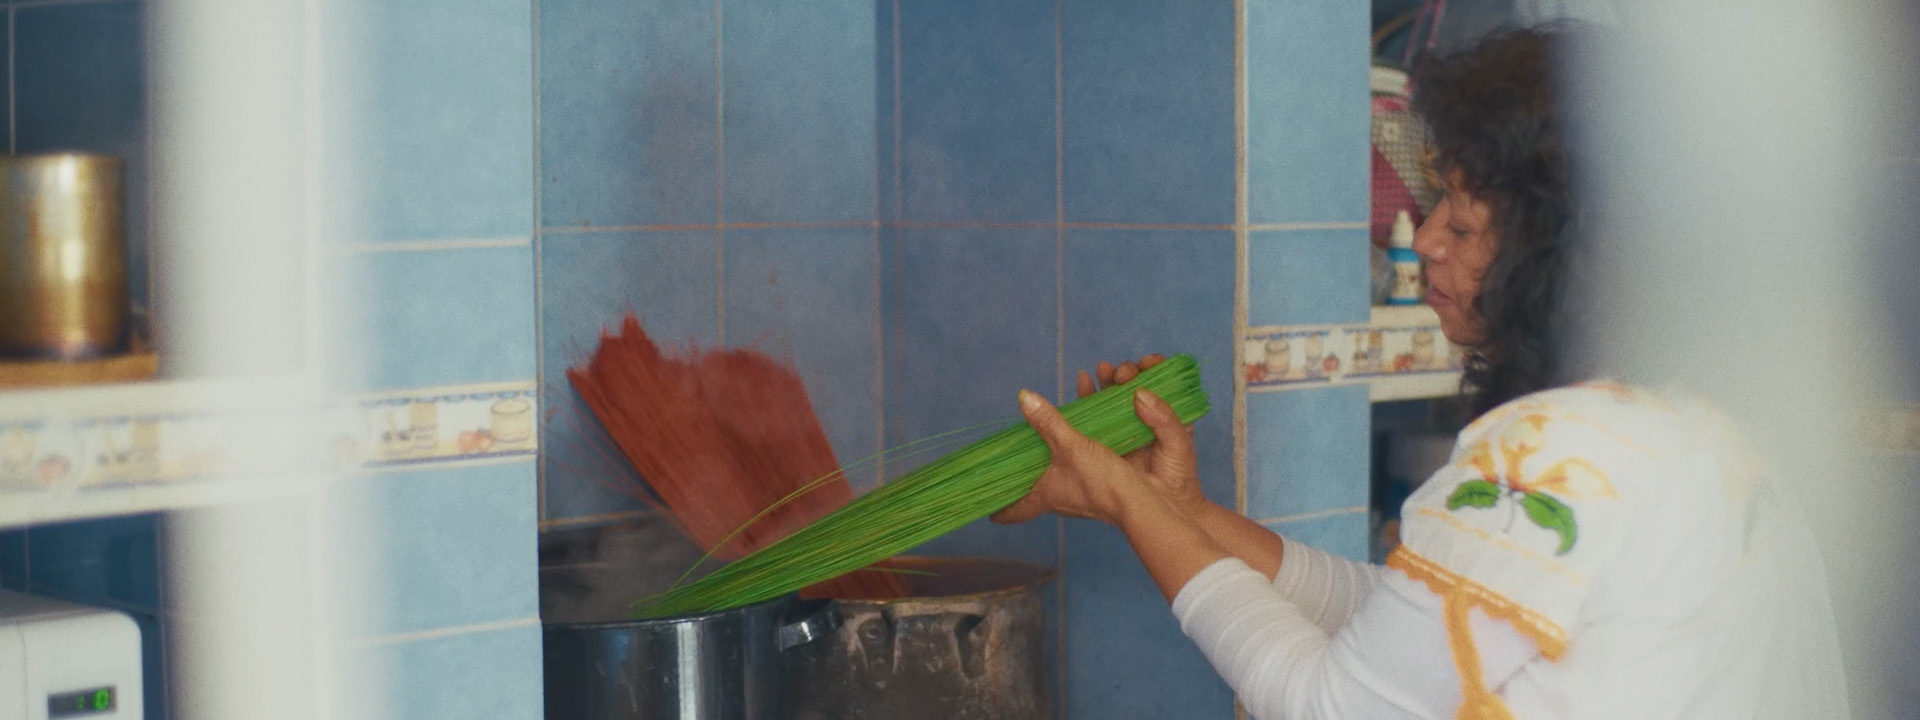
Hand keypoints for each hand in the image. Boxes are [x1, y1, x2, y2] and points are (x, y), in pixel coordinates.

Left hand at [991, 384, 1199, 526]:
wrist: (1145, 501)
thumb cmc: (1101, 482)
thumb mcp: (1070, 446)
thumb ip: (1048, 421)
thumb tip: (1023, 397)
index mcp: (1046, 495)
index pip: (1017, 509)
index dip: (1002, 510)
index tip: (990, 512)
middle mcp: (1062, 497)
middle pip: (1038, 486)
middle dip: (1030, 467)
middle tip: (1019, 450)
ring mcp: (1083, 491)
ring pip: (1063, 469)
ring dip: (1061, 444)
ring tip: (1054, 420)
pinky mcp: (1104, 483)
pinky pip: (1086, 460)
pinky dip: (1085, 441)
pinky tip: (1089, 424)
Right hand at [1076, 355, 1206, 516]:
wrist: (1164, 509)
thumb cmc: (1178, 479)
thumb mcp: (1178, 445)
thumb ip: (1165, 419)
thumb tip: (1141, 394)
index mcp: (1166, 415)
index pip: (1159, 382)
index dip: (1152, 368)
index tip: (1147, 363)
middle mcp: (1145, 418)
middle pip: (1132, 385)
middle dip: (1125, 372)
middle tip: (1120, 374)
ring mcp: (1124, 427)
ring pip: (1112, 396)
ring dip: (1106, 379)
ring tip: (1101, 370)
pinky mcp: (1105, 439)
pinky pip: (1094, 414)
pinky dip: (1088, 395)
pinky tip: (1084, 380)